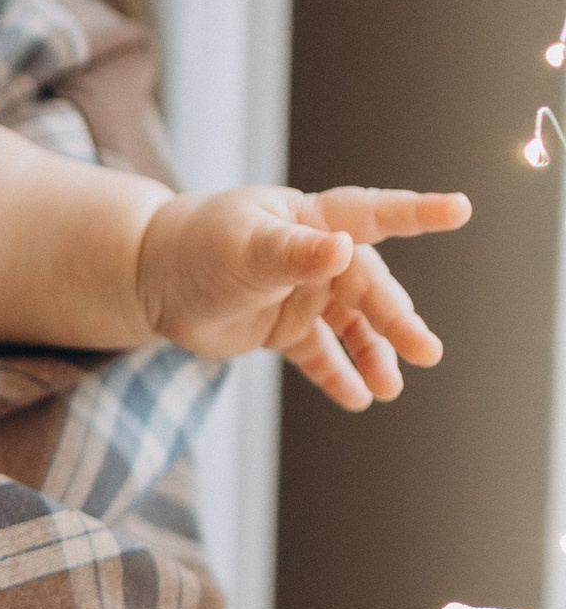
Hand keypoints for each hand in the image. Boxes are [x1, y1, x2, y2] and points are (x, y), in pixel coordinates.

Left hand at [135, 183, 470, 407]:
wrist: (149, 279)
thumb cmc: (197, 246)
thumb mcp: (244, 247)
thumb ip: (294, 253)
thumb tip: (343, 250)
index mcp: (311, 221)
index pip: (373, 214)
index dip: (417, 211)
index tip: (459, 210)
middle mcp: (316, 256)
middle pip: (368, 288)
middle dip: (396, 319)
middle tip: (425, 351)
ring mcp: (302, 294)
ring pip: (352, 326)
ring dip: (374, 355)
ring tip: (390, 388)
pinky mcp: (283, 329)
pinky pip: (321, 355)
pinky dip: (339, 375)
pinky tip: (358, 399)